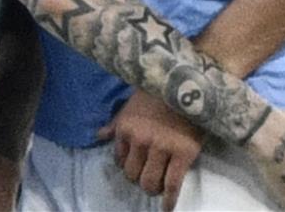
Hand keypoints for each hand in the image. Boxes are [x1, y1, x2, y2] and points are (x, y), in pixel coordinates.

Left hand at [98, 89, 202, 210]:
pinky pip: (173, 184)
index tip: (136, 167)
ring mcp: (161, 148)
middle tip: (148, 176)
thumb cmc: (156, 94)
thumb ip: (116, 123)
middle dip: (139, 179)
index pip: (119, 160)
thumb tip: (99, 135)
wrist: (186, 84)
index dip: (127, 166)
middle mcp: (139, 141)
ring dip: (153, 188)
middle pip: (133, 175)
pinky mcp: (183, 154)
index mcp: (125, 129)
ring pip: (150, 182)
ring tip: (158, 187)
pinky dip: (170, 200)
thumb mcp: (130, 106)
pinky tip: (167, 208)